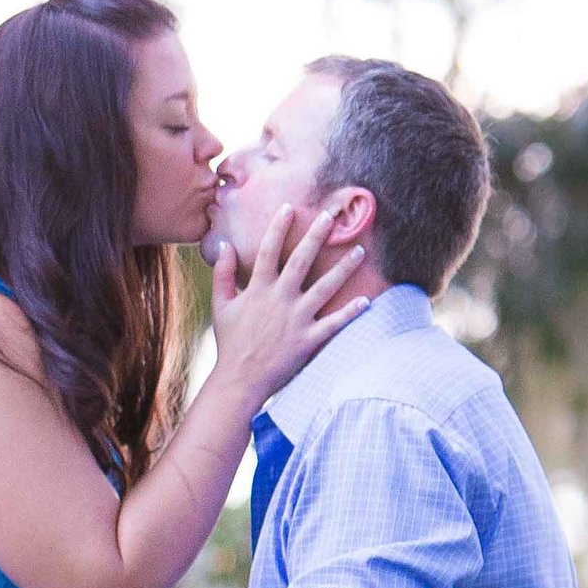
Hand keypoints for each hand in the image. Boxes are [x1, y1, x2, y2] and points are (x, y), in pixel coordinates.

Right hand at [207, 200, 363, 405]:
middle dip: (317, 235)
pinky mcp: (308, 340)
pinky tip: (366, 300)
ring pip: (325, 288)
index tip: (290, 207)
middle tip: (332, 216)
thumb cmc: (230, 342)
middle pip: (302, 260)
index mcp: (258, 289)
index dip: (279, 226)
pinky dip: (350, 312)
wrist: (239, 380)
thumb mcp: (221, 306)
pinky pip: (334, 324)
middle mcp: (279, 299)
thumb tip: (225, 245)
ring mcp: (296, 320)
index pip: (269, 250)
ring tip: (360, 251)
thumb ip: (223, 274)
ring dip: (344, 268)